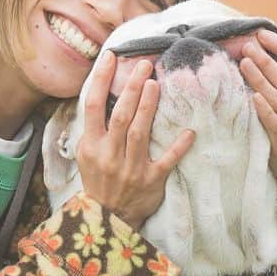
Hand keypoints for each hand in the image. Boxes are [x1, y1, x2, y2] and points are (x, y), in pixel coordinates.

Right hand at [77, 52, 193, 229]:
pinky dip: (178, 147)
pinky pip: (166, 161)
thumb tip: (106, 94)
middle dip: (132, 88)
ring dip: (148, 107)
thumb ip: (96, 128)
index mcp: (91, 145)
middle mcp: (109, 154)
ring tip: (155, 83)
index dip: (102, 79)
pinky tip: (189, 132)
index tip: (111, 57)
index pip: (93, 105)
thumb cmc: (97, 179)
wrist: (106, 218)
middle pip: (121, 115)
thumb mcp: (87, 153)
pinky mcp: (150, 181)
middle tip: (144, 65)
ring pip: (139, 132)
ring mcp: (130, 168)